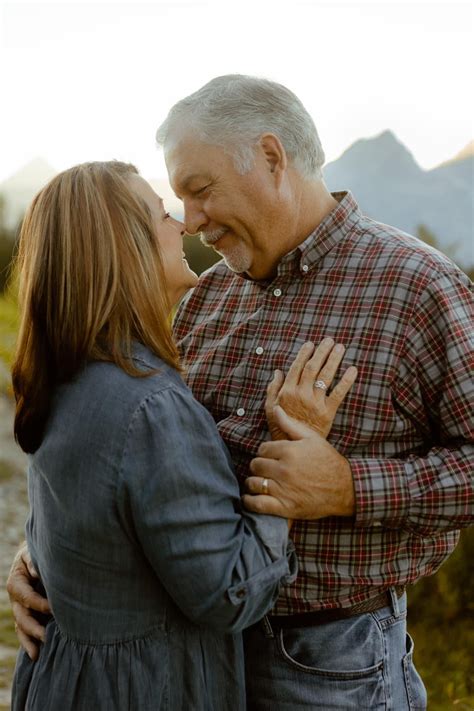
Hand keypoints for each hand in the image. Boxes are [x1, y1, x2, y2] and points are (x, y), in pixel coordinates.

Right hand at [6, 543, 50, 659]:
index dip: (39, 604)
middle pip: (22, 617)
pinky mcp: (27, 614)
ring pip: (21, 628)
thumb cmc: (36, 552)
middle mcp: (16, 598)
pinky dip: (29, 643)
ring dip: (29, 640)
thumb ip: (32, 561)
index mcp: (16, 582)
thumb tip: (35, 572)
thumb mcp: (31, 552)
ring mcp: (20, 608)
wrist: (35, 554)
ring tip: (37, 654)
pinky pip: (25, 631)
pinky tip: (36, 655)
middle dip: (33, 628)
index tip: (54, 608)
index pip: (27, 597)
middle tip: (47, 636)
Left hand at [243, 408, 354, 518]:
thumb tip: (276, 409)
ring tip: (260, 483)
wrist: (344, 488)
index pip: (261, 449)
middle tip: (266, 470)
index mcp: (289, 451)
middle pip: (255, 465)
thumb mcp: (312, 438)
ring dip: (254, 482)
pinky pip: (257, 504)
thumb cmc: (328, 461)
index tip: (270, 457)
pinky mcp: (284, 507)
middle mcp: (284, 469)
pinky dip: (250, 501)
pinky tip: (251, 497)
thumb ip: (290, 424)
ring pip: (253, 483)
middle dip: (259, 466)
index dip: (265, 452)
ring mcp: (283, 489)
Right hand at [265, 338, 356, 440]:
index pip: (297, 367)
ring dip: (334, 360)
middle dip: (322, 352)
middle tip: (329, 340)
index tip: (311, 344)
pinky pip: (339, 393)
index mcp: (287, 390)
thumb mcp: (269, 407)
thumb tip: (278, 371)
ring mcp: (315, 402)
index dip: (304, 354)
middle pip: (313, 367)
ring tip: (340, 348)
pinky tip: (353, 369)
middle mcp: (301, 394)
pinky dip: (346, 380)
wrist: (293, 447)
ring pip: (325, 376)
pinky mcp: (328, 412)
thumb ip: (273, 388)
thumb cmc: (280, 426)